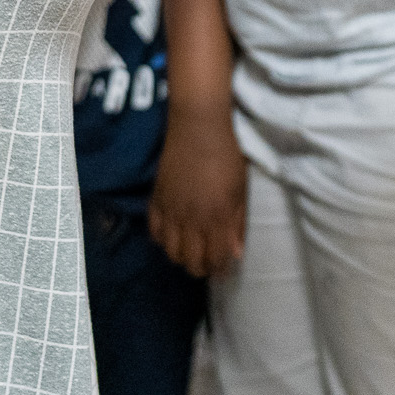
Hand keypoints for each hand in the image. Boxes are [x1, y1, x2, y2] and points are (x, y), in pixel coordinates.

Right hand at [147, 105, 247, 277]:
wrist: (198, 125)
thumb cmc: (228, 154)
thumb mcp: (240, 190)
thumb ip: (237, 224)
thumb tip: (235, 254)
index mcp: (216, 217)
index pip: (216, 259)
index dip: (220, 269)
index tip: (224, 269)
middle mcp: (191, 219)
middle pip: (191, 261)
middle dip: (201, 268)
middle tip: (208, 263)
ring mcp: (171, 210)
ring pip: (170, 251)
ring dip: (181, 256)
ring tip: (190, 251)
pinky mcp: (157, 198)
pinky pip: (154, 230)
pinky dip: (162, 239)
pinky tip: (172, 234)